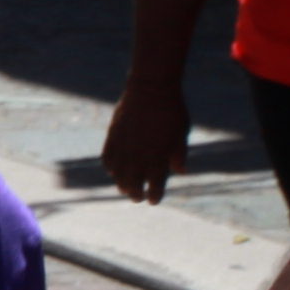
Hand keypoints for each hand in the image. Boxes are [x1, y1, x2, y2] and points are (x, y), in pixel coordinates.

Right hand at [98, 72, 187, 203]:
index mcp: (158, 158)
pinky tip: (114, 170)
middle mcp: (139, 157)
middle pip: (133, 185)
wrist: (151, 89)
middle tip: (137, 197)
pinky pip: (108, 159)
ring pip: (118, 175)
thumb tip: (180, 172)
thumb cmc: (172, 111)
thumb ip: (179, 154)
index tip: (153, 200)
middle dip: (135, 194)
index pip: (155, 186)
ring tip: (124, 188)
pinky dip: (111, 168)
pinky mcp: (113, 137)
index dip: (154, 196)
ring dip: (121, 184)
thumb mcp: (181, 134)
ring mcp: (124, 148)